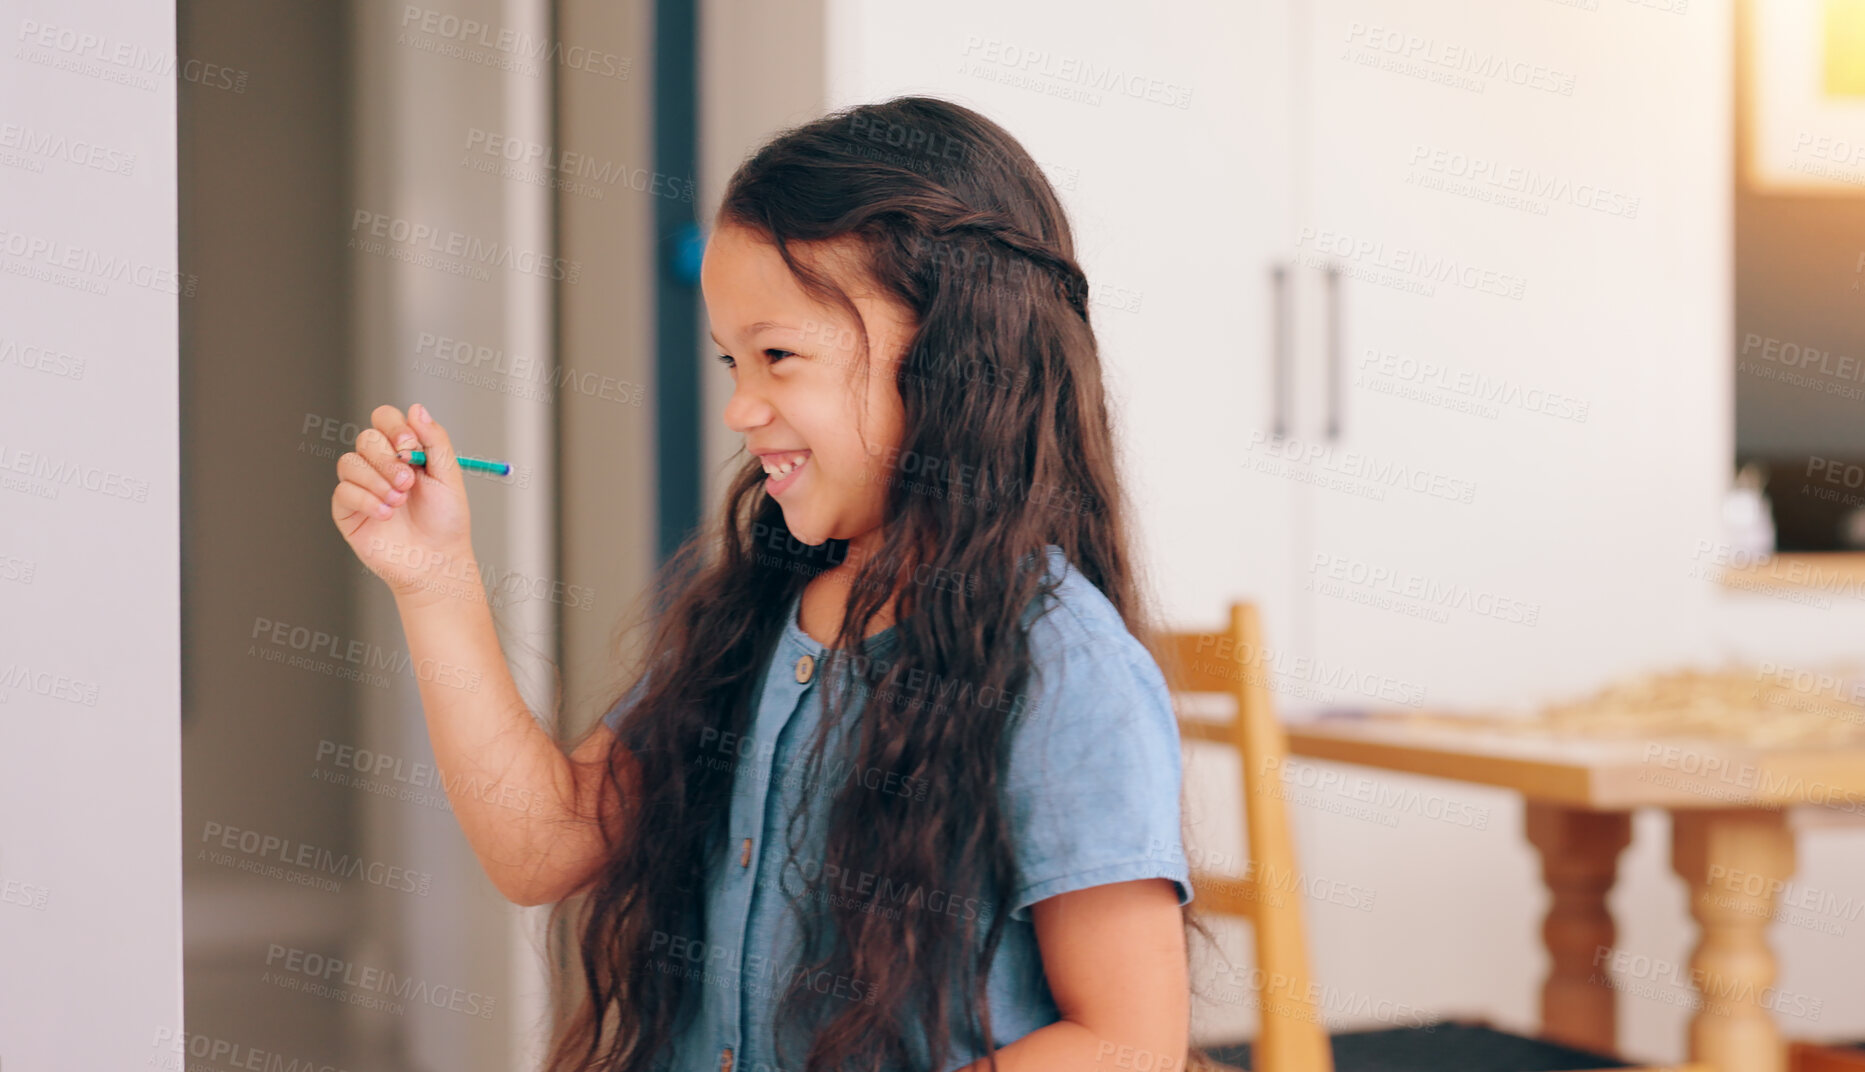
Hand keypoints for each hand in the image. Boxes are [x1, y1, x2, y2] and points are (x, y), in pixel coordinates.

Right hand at [330, 402, 479, 606]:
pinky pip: (343, 491)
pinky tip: (386, 515)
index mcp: (403, 451)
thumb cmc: (445, 520)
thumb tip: (417, 408)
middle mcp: (378, 464)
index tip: (410, 446)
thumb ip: (435, 441)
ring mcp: (361, 486)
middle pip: (365, 438)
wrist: (436, 561)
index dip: (393, 427)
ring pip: (349, 462)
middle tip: (407, 481)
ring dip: (376, 480)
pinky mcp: (347, 510)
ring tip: (399, 502)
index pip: (384, 419)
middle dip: (387, 458)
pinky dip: (366, 500)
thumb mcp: (448, 476)